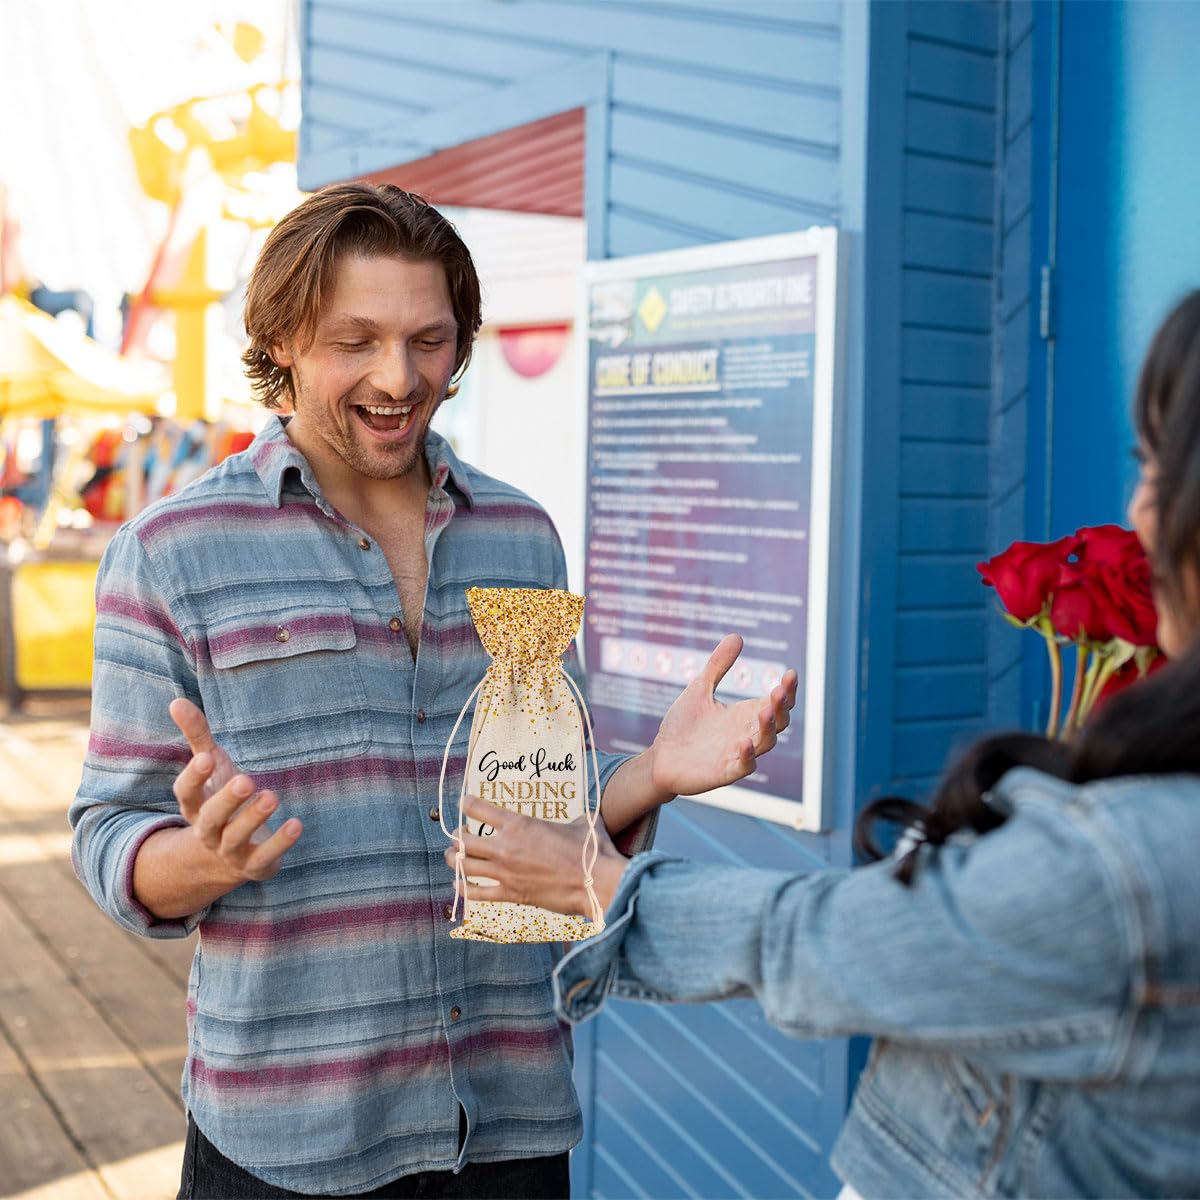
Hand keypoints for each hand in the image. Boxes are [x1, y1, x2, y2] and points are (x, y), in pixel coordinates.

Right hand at [168, 698, 301, 885]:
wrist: (232, 855)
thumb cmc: (221, 798)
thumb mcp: (212, 767)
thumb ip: (198, 736)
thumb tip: (176, 701)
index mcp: (195, 806)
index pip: (185, 794)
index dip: (194, 777)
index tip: (206, 757)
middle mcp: (207, 831)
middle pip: (210, 819)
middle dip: (227, 801)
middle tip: (246, 780)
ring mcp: (230, 851)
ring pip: (235, 838)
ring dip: (253, 818)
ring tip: (271, 795)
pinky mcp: (255, 865)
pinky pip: (265, 858)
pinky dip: (280, 843)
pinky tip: (296, 824)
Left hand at [444, 796, 628, 915]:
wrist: (597, 883)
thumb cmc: (591, 850)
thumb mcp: (582, 822)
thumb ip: (572, 817)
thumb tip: (583, 813)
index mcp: (519, 824)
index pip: (478, 808)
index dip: (467, 803)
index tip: (464, 802)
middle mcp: (505, 847)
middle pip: (463, 840)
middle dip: (456, 837)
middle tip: (459, 836)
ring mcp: (505, 873)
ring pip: (463, 866)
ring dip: (454, 861)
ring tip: (454, 858)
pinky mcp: (511, 895)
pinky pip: (476, 894)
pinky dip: (464, 889)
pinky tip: (460, 886)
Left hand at [647, 634, 796, 797]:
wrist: (660, 757)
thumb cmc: (683, 725)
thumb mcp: (700, 689)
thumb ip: (718, 666)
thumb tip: (737, 636)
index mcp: (745, 715)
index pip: (777, 702)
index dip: (788, 690)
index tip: (790, 673)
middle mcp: (748, 733)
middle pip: (779, 721)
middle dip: (782, 706)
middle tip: (780, 689)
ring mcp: (738, 753)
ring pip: (766, 742)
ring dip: (768, 727)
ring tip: (764, 709)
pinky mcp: (725, 771)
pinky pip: (744, 766)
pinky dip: (747, 755)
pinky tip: (744, 742)